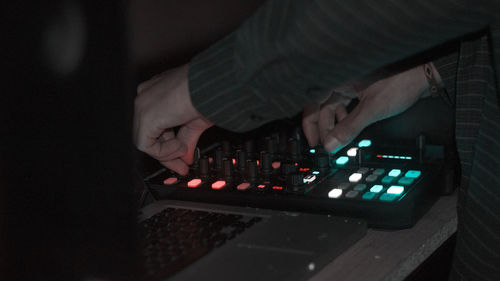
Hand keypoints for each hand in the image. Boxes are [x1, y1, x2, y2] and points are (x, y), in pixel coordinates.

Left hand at [134, 64, 212, 174]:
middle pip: (150, 134)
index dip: (170, 144)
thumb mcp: (197, 120)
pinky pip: (146, 145)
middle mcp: (147, 96)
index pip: (157, 124)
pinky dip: (164, 152)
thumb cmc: (210, 92)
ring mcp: (143, 104)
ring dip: (167, 153)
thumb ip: (187, 138)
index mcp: (160, 93)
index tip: (183, 157)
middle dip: (167, 154)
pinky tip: (180, 145)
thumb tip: (186, 157)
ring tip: (185, 150)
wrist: (212, 85)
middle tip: (182, 167)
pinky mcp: (145, 116)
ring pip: (145, 141)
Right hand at [303, 64, 433, 153]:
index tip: (315, 142)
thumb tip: (332, 145)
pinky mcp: (362, 87)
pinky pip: (346, 104)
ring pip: (335, 106)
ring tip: (341, 139)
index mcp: (338, 77)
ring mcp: (352, 83)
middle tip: (329, 146)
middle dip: (325, 127)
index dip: (311, 124)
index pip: (313, 103)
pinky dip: (347, 117)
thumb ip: (349, 128)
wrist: (426, 74)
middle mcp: (342, 78)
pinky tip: (352, 128)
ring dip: (337, 124)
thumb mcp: (372, 109)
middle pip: (323, 106)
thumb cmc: (402, 80)